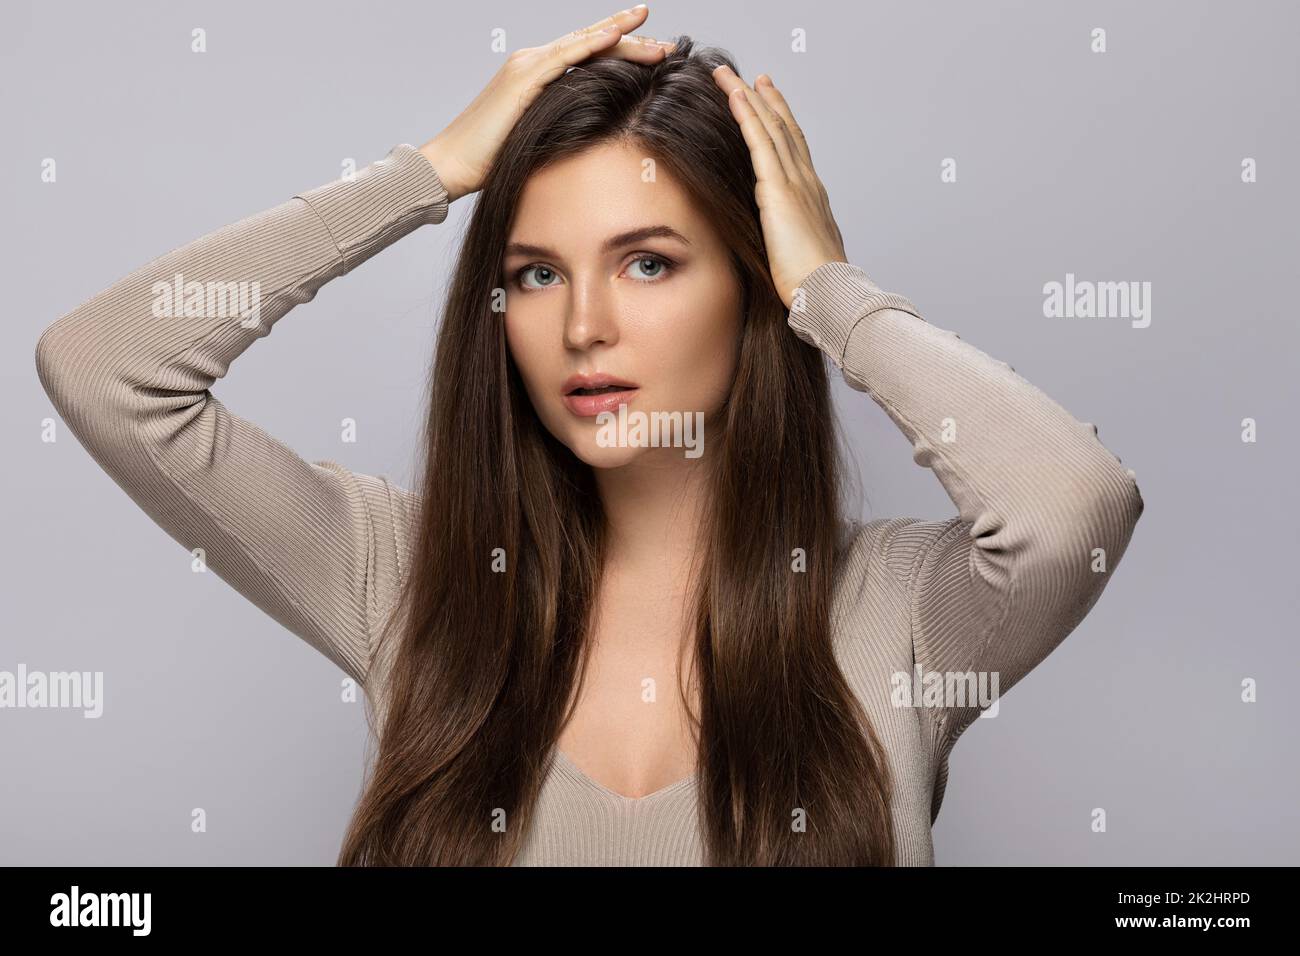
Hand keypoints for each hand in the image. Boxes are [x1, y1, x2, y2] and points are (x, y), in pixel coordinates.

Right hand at [417, 4, 674, 202]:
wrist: (452, 164)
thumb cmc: (491, 162)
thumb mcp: (537, 142)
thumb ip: (563, 131)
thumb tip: (595, 143)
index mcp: (539, 76)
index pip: (589, 58)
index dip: (623, 54)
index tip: (657, 56)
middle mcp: (533, 62)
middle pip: (592, 45)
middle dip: (632, 41)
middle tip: (669, 44)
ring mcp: (527, 66)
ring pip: (583, 44)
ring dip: (621, 37)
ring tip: (655, 35)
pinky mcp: (522, 78)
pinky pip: (564, 56)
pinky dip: (591, 44)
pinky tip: (616, 36)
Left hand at [711, 65, 847, 309]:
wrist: (828, 292)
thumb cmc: (814, 286)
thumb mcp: (799, 255)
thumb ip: (788, 240)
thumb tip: (777, 243)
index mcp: (812, 197)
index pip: (794, 150)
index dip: (782, 123)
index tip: (769, 102)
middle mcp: (807, 182)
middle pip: (783, 129)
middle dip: (766, 100)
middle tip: (753, 76)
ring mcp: (795, 182)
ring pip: (770, 127)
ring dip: (748, 97)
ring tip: (729, 76)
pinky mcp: (779, 189)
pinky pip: (760, 142)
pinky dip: (747, 115)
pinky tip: (734, 96)